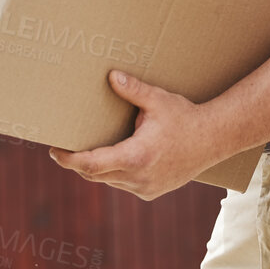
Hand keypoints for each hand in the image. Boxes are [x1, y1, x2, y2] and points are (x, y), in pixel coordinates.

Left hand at [48, 72, 220, 199]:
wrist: (215, 140)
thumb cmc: (186, 118)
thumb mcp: (158, 101)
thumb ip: (133, 90)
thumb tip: (111, 76)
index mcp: (136, 157)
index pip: (91, 164)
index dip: (69, 160)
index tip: (54, 151)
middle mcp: (138, 178)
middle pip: (95, 175)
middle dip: (77, 163)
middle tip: (62, 149)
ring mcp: (145, 188)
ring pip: (109, 180)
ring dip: (96, 168)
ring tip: (87, 150)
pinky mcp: (151, 192)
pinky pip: (123, 183)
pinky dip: (114, 173)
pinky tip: (114, 157)